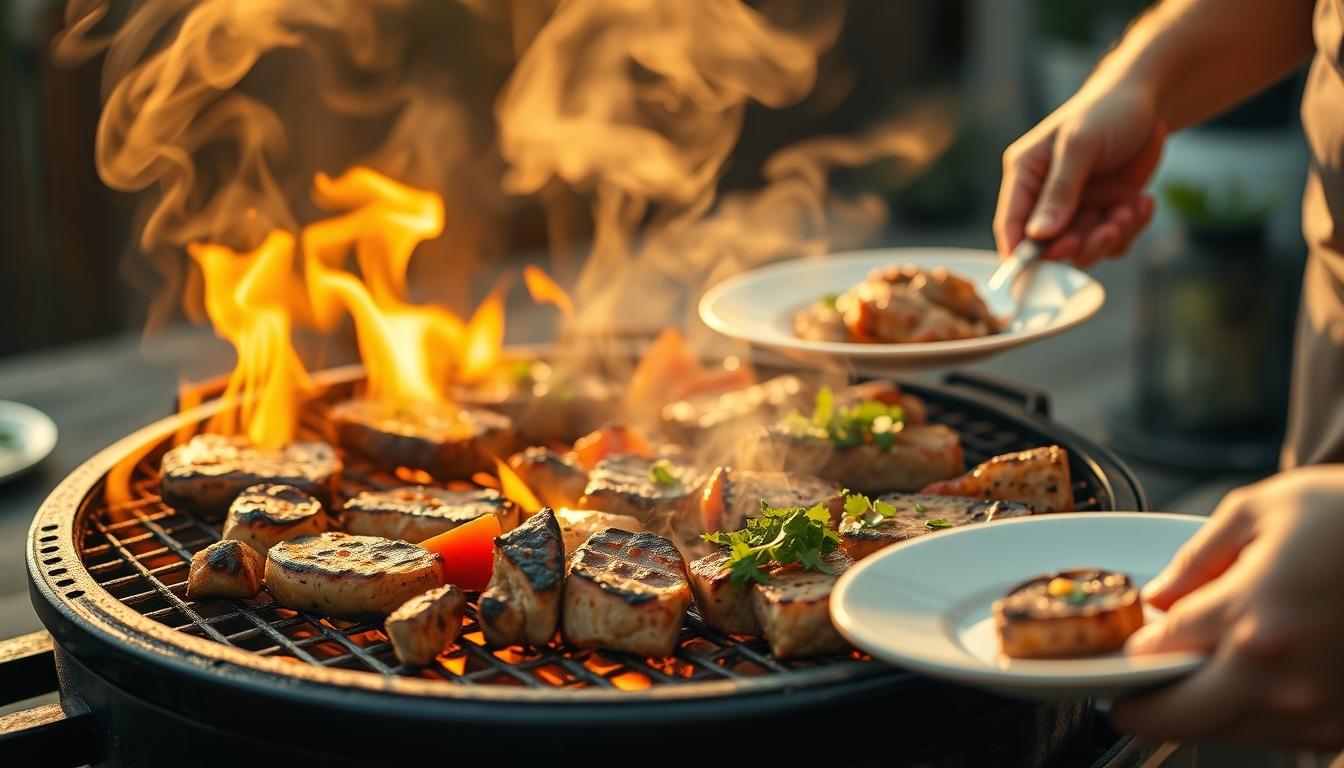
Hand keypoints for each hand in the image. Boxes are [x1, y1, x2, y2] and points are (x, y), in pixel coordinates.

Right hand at [994, 81, 1164, 265]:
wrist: (1150, 101)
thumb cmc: (1106, 112)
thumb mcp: (1079, 146)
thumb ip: (1059, 192)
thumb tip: (1038, 236)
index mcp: (1026, 175)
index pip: (1010, 224)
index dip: (1020, 254)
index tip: (1038, 273)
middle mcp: (1047, 197)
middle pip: (1050, 245)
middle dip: (1080, 244)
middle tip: (1105, 231)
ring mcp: (1078, 207)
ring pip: (1085, 248)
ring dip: (1110, 236)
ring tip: (1130, 209)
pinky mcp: (1106, 211)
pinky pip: (1114, 241)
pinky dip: (1131, 229)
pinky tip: (1142, 202)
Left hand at [1110, 466, 1343, 749]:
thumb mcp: (1259, 509)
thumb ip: (1196, 558)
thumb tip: (1159, 597)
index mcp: (1253, 615)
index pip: (1156, 652)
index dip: (1132, 650)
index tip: (1125, 648)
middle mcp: (1283, 676)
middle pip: (1182, 717)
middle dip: (1147, 708)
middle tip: (1128, 701)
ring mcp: (1318, 709)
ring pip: (1230, 731)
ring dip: (1204, 711)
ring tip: (1196, 678)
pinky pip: (1279, 734)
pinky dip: (1255, 714)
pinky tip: (1253, 682)